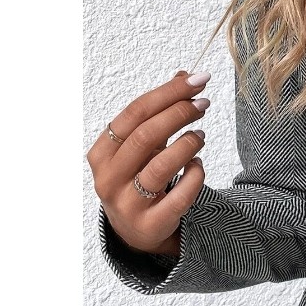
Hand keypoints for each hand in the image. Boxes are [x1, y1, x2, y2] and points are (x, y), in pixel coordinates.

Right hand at [87, 70, 211, 255]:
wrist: (135, 231)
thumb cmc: (138, 178)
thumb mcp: (144, 146)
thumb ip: (160, 112)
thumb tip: (184, 74)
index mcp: (102, 153)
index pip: (134, 114)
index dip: (167, 93)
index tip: (197, 80)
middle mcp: (108, 178)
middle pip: (145, 136)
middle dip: (179, 114)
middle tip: (203, 103)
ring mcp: (127, 203)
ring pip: (160, 167)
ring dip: (187, 144)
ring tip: (201, 135)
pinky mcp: (150, 224)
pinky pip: (179, 196)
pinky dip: (194, 175)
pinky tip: (198, 164)